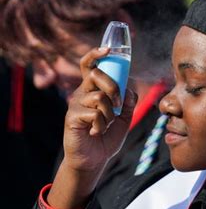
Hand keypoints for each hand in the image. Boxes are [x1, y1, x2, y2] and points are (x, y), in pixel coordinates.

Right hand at [63, 47, 136, 174]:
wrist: (94, 159)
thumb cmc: (107, 136)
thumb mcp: (124, 118)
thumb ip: (128, 102)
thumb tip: (130, 89)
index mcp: (93, 89)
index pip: (91, 65)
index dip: (96, 54)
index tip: (107, 49)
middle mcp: (82, 93)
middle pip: (97, 76)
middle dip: (113, 88)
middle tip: (117, 105)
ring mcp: (75, 105)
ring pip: (99, 97)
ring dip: (109, 114)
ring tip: (105, 125)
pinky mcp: (72, 118)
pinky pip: (94, 113)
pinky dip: (102, 125)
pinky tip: (97, 132)